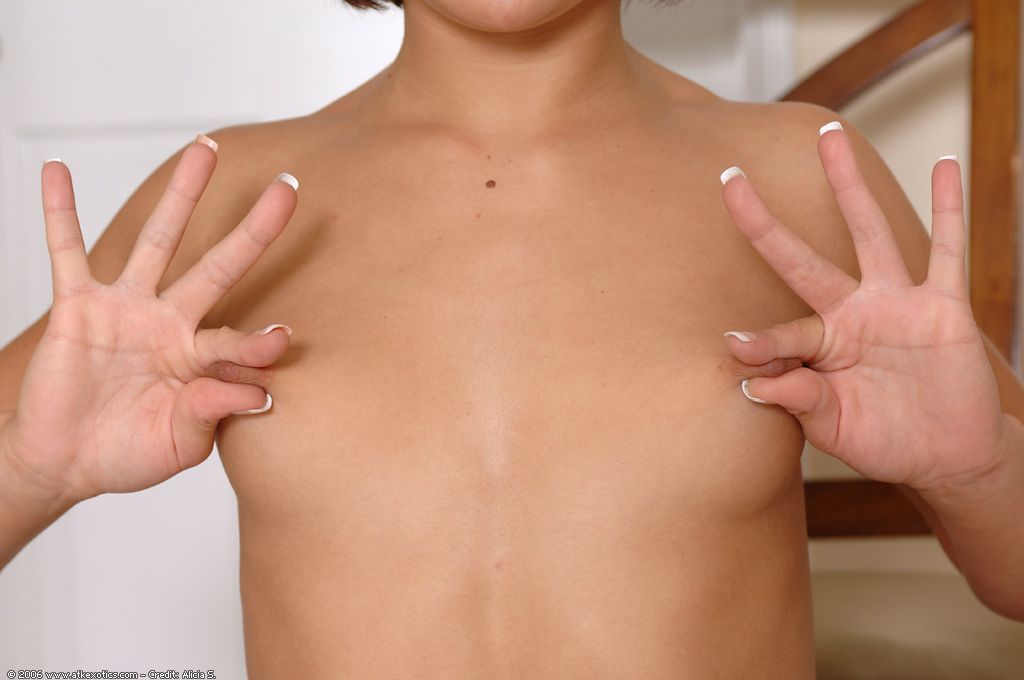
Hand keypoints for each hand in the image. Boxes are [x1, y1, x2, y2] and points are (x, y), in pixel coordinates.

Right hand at [3, 136, 297, 503]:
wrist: (64, 461)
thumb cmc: (126, 453)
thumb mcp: (177, 444)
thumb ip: (211, 415)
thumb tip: (258, 393)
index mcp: (200, 359)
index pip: (237, 341)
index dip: (258, 342)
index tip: (281, 338)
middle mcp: (170, 322)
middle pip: (219, 265)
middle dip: (253, 228)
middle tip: (288, 187)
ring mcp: (126, 308)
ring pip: (159, 240)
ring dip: (182, 195)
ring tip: (205, 149)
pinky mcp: (78, 306)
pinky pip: (66, 251)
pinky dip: (59, 213)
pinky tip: (57, 172)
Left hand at [718, 123, 1005, 491]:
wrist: (948, 454)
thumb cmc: (884, 440)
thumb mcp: (836, 428)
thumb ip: (801, 401)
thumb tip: (755, 384)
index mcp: (820, 345)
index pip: (781, 335)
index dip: (759, 343)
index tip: (734, 346)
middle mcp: (850, 313)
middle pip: (800, 258)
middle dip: (764, 221)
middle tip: (729, 179)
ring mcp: (895, 303)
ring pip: (867, 232)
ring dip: (847, 183)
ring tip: (828, 134)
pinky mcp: (942, 306)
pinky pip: (947, 249)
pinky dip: (949, 209)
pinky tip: (944, 166)